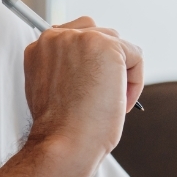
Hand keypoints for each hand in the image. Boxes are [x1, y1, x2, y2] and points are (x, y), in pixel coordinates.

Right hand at [23, 17, 143, 157]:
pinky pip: (135, 55)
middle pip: (96, 34)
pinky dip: (135, 81)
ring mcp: (81, 38)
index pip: (73, 39)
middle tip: (103, 96)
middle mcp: (56, 37)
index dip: (87, 64)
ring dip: (120, 72)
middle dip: (106, 64)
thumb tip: (91, 67)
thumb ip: (63, 69)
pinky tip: (121, 102)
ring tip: (111, 101)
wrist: (63, 142)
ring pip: (116, 43)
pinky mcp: (106, 46)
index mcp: (40, 48)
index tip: (89, 88)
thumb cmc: (59, 129)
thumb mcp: (51, 90)